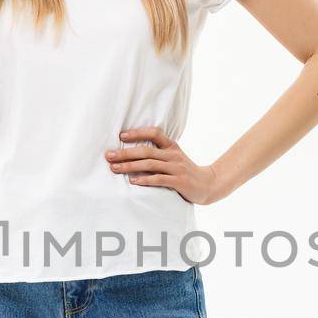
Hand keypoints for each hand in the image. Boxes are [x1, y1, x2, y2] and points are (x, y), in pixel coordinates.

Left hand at [104, 125, 220, 203]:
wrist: (208, 185)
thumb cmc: (185, 171)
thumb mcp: (174, 158)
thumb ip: (158, 153)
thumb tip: (132, 152)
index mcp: (171, 146)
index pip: (154, 133)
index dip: (137, 132)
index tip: (121, 135)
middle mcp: (173, 155)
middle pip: (146, 150)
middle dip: (125, 152)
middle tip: (109, 155)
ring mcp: (177, 168)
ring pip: (150, 164)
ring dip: (130, 166)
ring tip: (115, 168)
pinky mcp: (179, 182)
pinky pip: (159, 179)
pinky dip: (144, 180)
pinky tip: (132, 181)